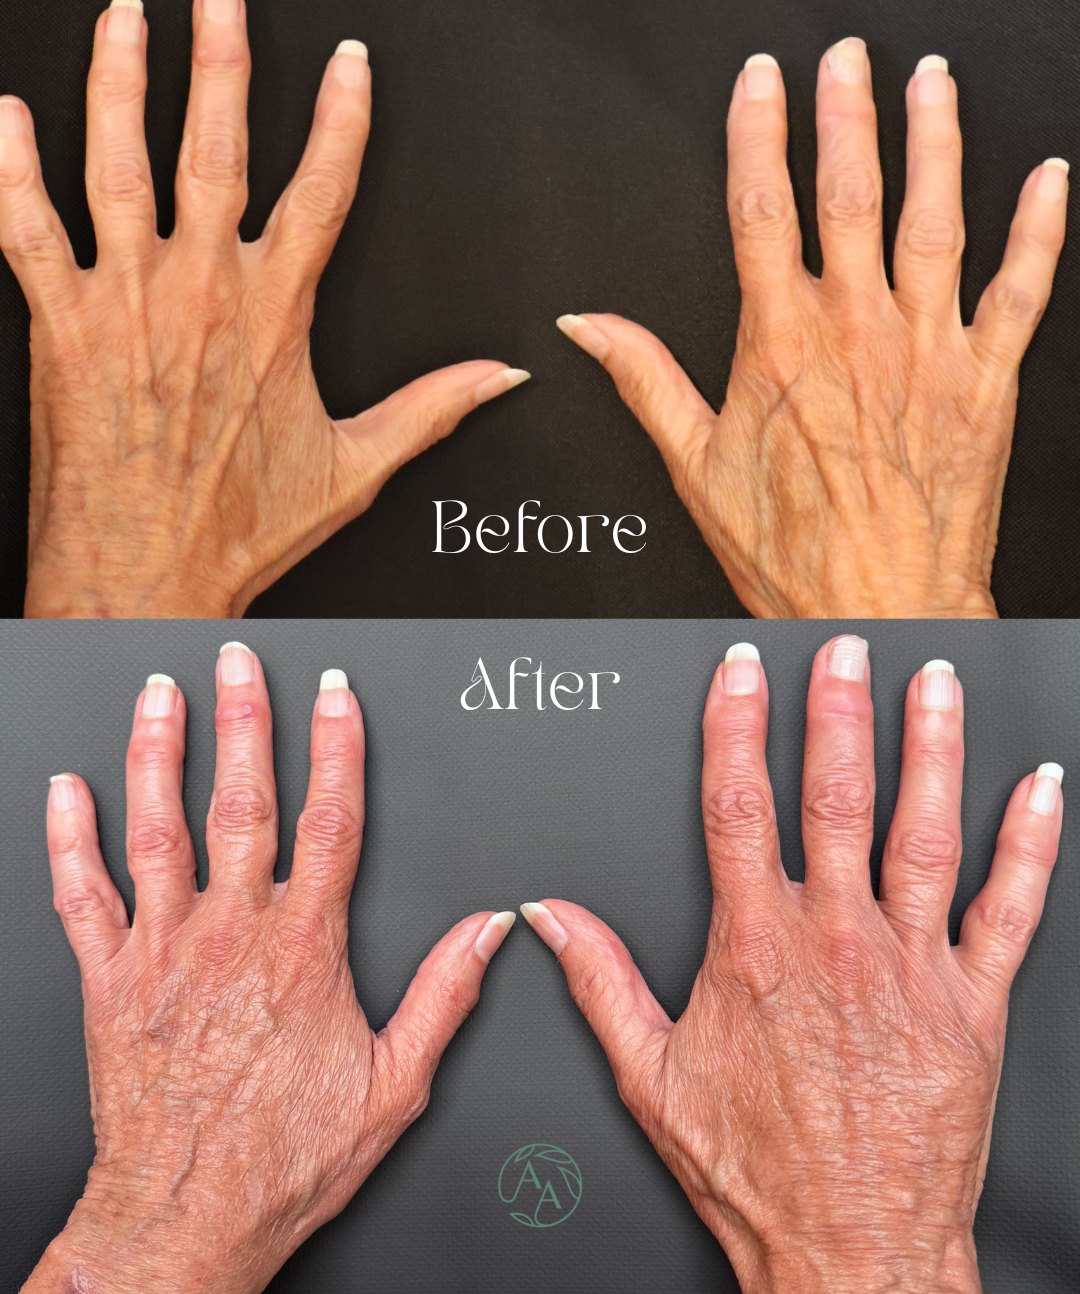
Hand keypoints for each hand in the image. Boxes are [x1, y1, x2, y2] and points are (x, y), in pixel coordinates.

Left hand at [0, 0, 527, 617]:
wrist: (142, 571)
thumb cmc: (238, 525)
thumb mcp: (355, 469)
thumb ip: (433, 409)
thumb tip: (501, 378)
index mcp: (275, 314)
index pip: (321, 190)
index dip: (341, 119)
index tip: (349, 65)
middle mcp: (200, 289)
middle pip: (214, 144)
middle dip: (221, 58)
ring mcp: (125, 298)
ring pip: (118, 160)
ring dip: (121, 78)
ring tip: (126, 17)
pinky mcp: (58, 322)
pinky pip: (25, 223)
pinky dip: (11, 163)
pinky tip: (8, 114)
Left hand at [24, 642, 514, 1293]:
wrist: (188, 1215)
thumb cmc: (285, 1157)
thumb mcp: (395, 1085)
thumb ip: (446, 995)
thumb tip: (488, 930)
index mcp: (304, 948)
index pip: (330, 819)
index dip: (337, 746)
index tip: (336, 694)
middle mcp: (231, 933)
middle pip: (241, 800)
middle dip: (245, 719)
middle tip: (238, 661)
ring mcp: (163, 950)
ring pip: (159, 828)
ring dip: (160, 752)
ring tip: (163, 695)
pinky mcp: (107, 980)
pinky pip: (80, 894)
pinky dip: (70, 836)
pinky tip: (67, 788)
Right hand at [522, 636, 1063, 1291]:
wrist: (849, 1251)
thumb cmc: (756, 1169)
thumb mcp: (650, 1075)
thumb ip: (597, 980)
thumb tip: (549, 915)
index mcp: (756, 949)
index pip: (738, 805)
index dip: (735, 725)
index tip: (740, 672)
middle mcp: (836, 943)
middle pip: (836, 797)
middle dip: (838, 711)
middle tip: (844, 648)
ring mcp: (911, 970)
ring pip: (924, 833)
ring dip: (930, 749)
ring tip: (934, 683)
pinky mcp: (973, 1006)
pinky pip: (1010, 909)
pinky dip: (1030, 842)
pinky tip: (1039, 788)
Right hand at [556, 40, 1068, 617]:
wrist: (877, 610)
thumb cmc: (790, 553)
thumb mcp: (694, 466)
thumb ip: (643, 379)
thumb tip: (588, 326)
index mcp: (781, 346)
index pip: (761, 211)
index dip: (757, 135)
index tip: (760, 81)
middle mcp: (856, 334)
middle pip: (850, 194)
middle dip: (846, 113)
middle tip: (846, 56)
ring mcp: (926, 353)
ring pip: (934, 220)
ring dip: (934, 140)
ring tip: (930, 80)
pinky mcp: (985, 383)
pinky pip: (1021, 290)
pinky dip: (1039, 230)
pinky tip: (1047, 179)